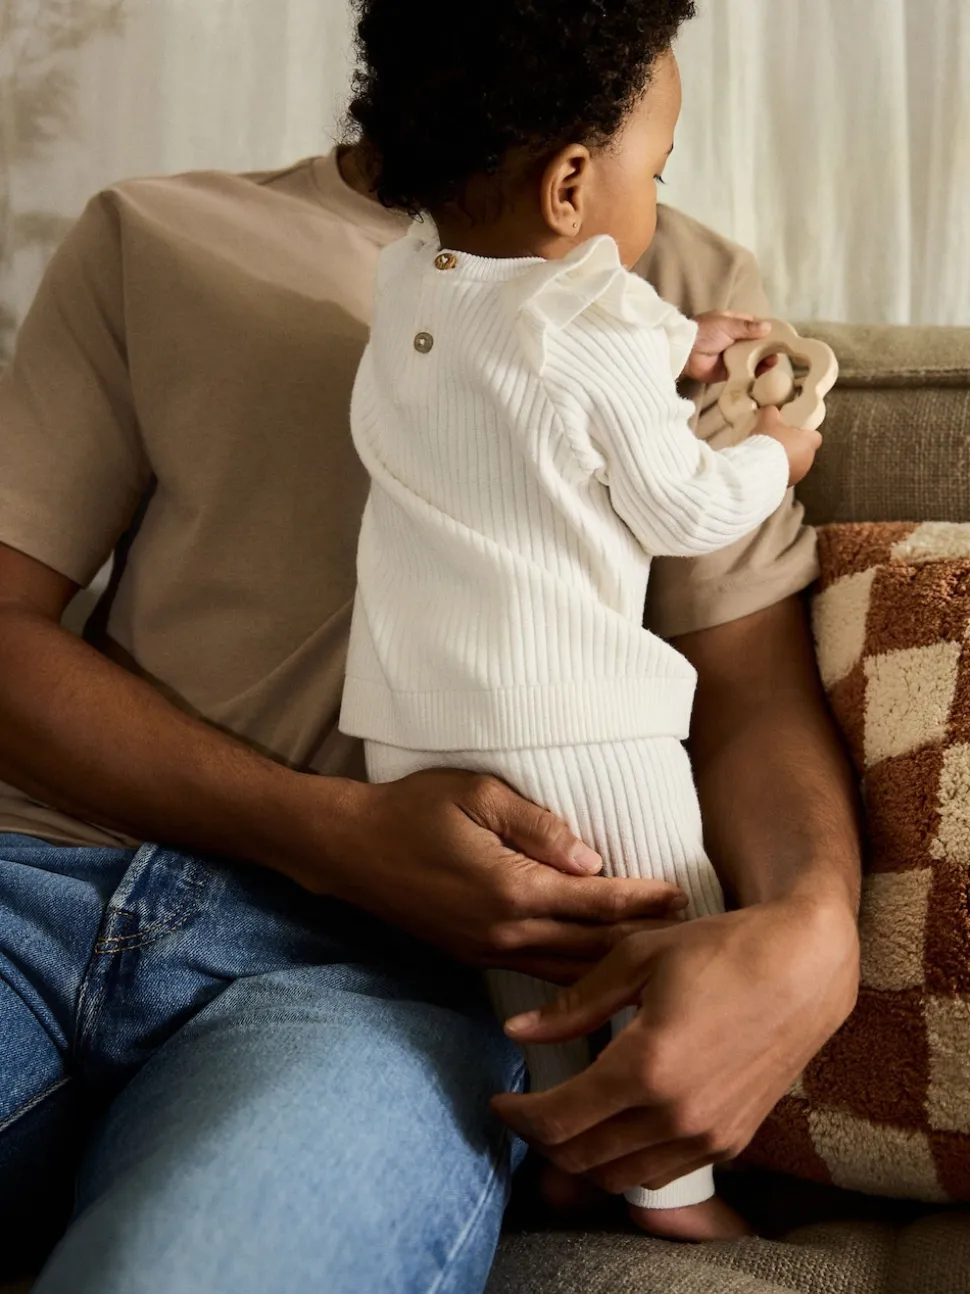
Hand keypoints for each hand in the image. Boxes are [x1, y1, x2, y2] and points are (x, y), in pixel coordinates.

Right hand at [283, 769, 687, 981]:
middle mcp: (504, 931)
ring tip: (656, 955)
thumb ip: (537, 825)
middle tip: (687, 933)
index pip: (595, 902)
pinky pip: (539, 974)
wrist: (351, 850)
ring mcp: (488, 951)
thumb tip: (590, 859)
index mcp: (511, 888)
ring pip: (569, 972)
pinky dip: (577, 975)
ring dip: (614, 964)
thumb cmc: (412, 810)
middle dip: (642, 939)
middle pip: (591, 946)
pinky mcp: (474, 957)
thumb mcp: (477, 794)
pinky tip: (600, 971)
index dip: (643, 899)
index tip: (681, 896)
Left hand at [492, 897, 858, 1191]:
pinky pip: (660, 1174)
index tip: (499, 1098)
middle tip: (521, 1111)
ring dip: (578, 1160)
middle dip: (539, 1140)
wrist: (805, 966)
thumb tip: (517, 1030)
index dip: (517, 1116)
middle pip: (581, 1158)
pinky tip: (610, 1130)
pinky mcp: (730, 1141)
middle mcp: (676, 1113)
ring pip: (619, 1177)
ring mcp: (708, 1135)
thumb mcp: (638, 958)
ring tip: (559, 1122)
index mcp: (646, 1066)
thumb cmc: (721, 949)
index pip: (559, 1120)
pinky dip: (623, 1164)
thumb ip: (575, 1002)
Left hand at [684, 312, 773, 383]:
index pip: (757, 327)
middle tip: (780, 354)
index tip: (783, 338)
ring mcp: (733, 357)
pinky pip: (745, 373)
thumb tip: (768, 327)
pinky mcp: (729, 372)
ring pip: (753, 360)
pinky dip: (754, 375)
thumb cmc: (705, 332)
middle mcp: (737, 340)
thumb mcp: (727, 325)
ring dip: (763, 362)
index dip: (770, 332)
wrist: (685, 352)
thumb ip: (747, 327)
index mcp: (736, 324)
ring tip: (773, 364)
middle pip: (758, 345)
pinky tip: (764, 376)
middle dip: (769, 349)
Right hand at [753, 405, 821, 486]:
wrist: (759, 469)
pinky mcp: (788, 485)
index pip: (815, 437)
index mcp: (808, 443)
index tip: (793, 431)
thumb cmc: (769, 442)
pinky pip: (785, 475)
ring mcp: (799, 474)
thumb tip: (770, 409)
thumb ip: (772, 412)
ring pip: (795, 464)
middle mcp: (808, 460)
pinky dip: (778, 472)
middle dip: (793, 447)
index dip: (805, 434)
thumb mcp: (768, 420)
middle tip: (777, 442)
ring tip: (768, 456)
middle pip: (804, 451)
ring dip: (785, 461)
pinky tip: (765, 468)